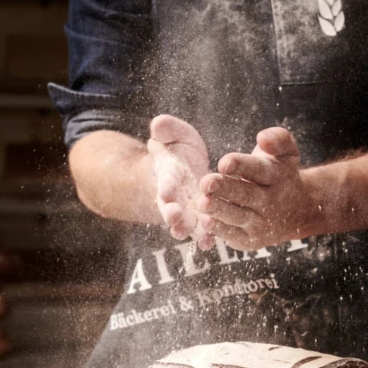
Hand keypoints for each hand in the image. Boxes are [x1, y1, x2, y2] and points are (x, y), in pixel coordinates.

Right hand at [147, 115, 213, 248]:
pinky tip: (209, 242)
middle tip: (174, 219)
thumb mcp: (175, 135)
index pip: (166, 180)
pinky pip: (201, 230)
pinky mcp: (199, 219)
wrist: (182, 171)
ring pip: (184, 222)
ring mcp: (186, 210)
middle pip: (170, 207)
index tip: (166, 192)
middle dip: (171, 213)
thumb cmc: (179, 150)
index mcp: (168, 174)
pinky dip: (204, 237)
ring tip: (190, 235)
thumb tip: (158, 124)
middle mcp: (174, 196)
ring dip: (187, 229)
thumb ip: (167, 129)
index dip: (166, 186)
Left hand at [198, 127, 319, 250]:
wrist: (298, 212)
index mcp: (277, 176)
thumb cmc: (281, 175)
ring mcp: (260, 222)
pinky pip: (233, 234)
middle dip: (225, 188)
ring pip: (238, 216)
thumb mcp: (287, 152)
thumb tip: (262, 138)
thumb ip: (278, 139)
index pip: (259, 170)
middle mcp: (271, 201)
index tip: (224, 163)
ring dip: (219, 210)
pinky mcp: (250, 239)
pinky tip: (205, 221)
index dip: (241, 165)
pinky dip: (219, 229)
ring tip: (202, 203)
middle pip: (246, 194)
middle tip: (206, 182)